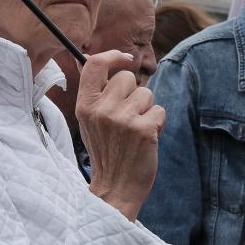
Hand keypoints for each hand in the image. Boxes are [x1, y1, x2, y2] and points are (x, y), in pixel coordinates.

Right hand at [76, 50, 165, 220]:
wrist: (115, 188)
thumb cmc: (106, 152)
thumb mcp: (90, 122)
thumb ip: (95, 93)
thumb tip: (93, 58)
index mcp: (85, 106)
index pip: (95, 64)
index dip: (113, 56)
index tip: (125, 59)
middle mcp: (102, 110)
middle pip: (127, 78)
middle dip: (133, 94)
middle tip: (128, 117)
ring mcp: (122, 119)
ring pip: (146, 94)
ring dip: (146, 110)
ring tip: (135, 131)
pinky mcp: (143, 129)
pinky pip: (159, 110)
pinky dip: (157, 124)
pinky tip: (146, 139)